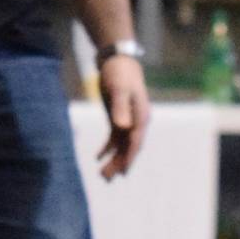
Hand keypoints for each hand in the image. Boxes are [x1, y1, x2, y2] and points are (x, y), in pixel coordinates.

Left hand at [94, 55, 149, 179]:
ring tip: (103, 175)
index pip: (136, 141)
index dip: (129, 157)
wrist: (117, 60)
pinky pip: (115, 138)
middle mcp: (137, 121)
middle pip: (129, 147)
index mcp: (141, 116)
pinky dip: (108, 148)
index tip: (123, 171)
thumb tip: (123, 127)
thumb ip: (120, 107)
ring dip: (114, 159)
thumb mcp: (118, 89)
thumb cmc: (119, 73)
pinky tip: (98, 157)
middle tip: (107, 178)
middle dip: (120, 163)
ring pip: (122, 145)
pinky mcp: (119, 117)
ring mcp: (128, 120)